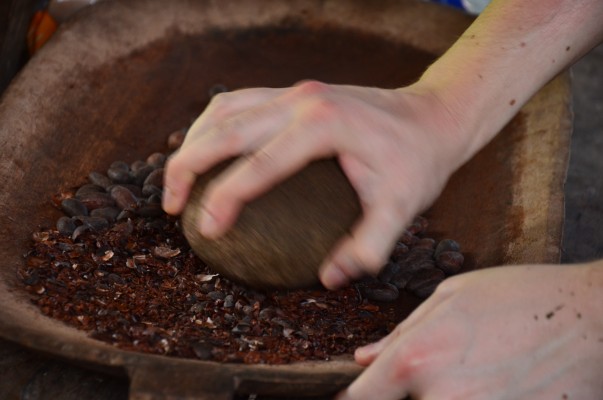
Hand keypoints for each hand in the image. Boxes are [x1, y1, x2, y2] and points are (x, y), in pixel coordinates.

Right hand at [163, 81, 468, 288]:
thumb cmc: (418, 159)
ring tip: (177, 182)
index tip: (205, 229)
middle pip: (224, 128)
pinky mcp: (293, 92)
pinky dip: (213, 127)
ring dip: (193, 143)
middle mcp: (300, 100)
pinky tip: (209, 153)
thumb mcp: (403, 207)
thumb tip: (330, 279)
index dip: (225, 197)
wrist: (432, 115)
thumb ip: (368, 245)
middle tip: (170, 207)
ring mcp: (294, 91)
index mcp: (322, 124)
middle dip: (187, 166)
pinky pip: (238, 103)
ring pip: (222, 110)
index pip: (258, 163)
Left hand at [337, 263, 602, 399]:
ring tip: (477, 370)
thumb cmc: (520, 297)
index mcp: (418, 359)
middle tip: (446, 365)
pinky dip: (479, 399)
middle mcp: (441, 398)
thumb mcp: (451, 297)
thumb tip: (364, 359)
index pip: (360, 398)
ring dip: (444, 394)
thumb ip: (400, 334)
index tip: (361, 392)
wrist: (592, 320)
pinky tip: (495, 382)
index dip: (354, 397)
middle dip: (408, 393)